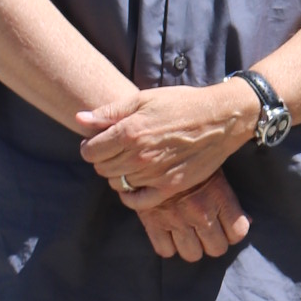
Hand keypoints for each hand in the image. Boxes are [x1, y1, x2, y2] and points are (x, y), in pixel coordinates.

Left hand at [77, 81, 256, 200]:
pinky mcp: (170, 187)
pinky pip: (138, 201)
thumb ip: (109, 112)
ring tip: (129, 163)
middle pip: (102, 168)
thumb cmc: (182, 104)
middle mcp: (138, 156)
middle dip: (103, 160)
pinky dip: (130, 196)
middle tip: (115, 151)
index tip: (97, 143)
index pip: (90, 152)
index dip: (89, 147)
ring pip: (117, 184)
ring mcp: (154, 174)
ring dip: (117, 175)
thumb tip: (79, 119)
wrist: (220, 119)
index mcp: (129, 132)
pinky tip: (134, 185)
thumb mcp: (144, 99)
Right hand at [127, 168, 252, 262]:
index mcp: (219, 197)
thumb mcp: (215, 172)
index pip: (238, 233)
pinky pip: (165, 251)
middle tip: (207, 232)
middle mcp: (200, 213)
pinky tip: (169, 234)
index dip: (234, 232)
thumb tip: (248, 222)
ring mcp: (176, 220)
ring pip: (192, 255)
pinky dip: (167, 246)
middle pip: (217, 249)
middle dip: (213, 242)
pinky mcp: (153, 223)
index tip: (227, 226)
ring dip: (191, 247)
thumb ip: (230, 200)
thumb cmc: (188, 159)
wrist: (151, 151)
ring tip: (188, 234)